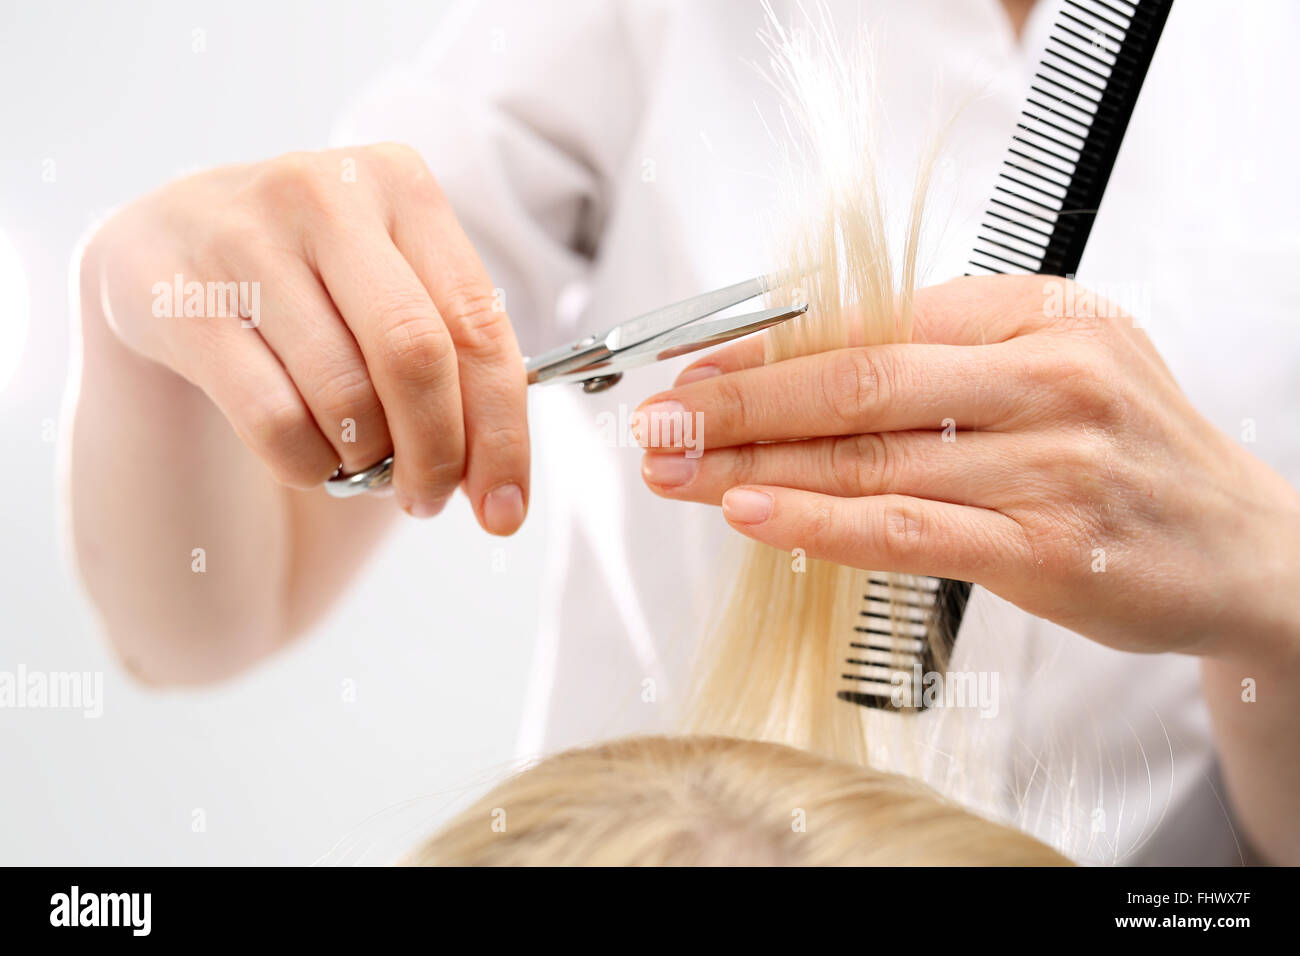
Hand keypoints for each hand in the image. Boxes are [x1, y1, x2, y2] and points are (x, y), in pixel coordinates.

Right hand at [85, 144, 527, 531]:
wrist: (168, 246)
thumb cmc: (314, 285)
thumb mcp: (392, 292)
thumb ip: (456, 364)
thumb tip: (500, 486)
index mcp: (401, 185)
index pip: (479, 324)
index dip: (503, 431)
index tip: (506, 510)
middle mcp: (323, 194)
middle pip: (414, 355)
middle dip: (435, 453)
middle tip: (428, 501)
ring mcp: (241, 236)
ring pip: (342, 395)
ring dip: (365, 460)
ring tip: (360, 464)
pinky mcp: (175, 294)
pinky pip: (271, 418)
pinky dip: (303, 464)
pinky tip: (306, 458)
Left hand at [638, 275, 1299, 659]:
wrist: (1244, 547)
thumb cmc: (1131, 453)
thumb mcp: (1057, 364)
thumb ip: (946, 357)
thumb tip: (800, 368)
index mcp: (1037, 315)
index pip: (871, 321)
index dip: (767, 349)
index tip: (691, 371)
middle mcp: (1046, 377)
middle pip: (857, 381)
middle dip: (739, 402)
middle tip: (657, 420)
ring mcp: (1050, 464)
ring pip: (870, 458)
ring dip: (754, 464)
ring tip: (675, 469)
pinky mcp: (1048, 549)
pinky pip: (910, 529)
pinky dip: (820, 521)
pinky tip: (751, 514)